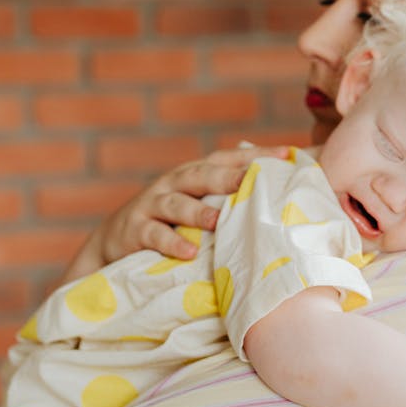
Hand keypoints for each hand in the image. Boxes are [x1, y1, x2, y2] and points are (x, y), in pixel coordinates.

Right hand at [85, 146, 290, 265]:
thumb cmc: (174, 223)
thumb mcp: (201, 205)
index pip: (230, 158)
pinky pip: (154, 235)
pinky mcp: (134, 230)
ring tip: (217, 222)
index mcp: (196, 174)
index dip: (258, 154)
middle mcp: (175, 182)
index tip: (290, 154)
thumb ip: (232, 199)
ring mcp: (152, 204)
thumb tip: (286, 199)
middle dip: (227, 176)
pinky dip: (171, 243)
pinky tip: (188, 252)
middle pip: (202, 175)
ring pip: (176, 203)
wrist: (116, 241)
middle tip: (249, 181)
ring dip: (197, 212)